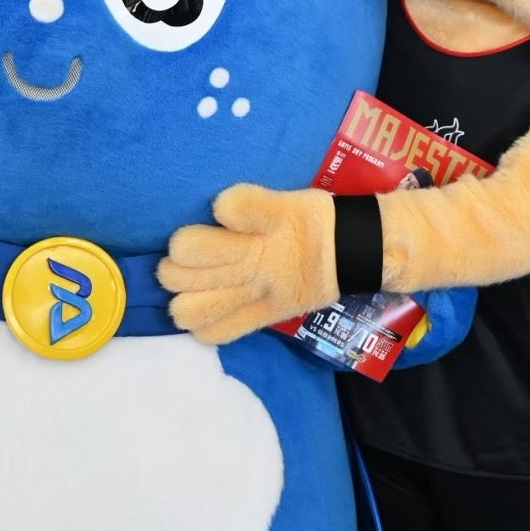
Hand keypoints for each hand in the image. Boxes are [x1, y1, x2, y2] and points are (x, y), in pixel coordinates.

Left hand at [159, 185, 337, 344]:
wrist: (352, 254)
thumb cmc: (311, 221)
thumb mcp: (288, 199)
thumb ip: (250, 202)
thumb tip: (218, 208)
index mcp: (266, 222)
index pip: (228, 207)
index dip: (219, 207)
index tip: (222, 213)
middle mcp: (256, 259)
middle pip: (187, 252)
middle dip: (177, 253)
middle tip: (185, 256)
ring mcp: (257, 294)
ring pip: (192, 304)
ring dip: (180, 294)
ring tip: (188, 286)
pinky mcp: (264, 317)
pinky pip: (218, 332)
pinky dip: (203, 324)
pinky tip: (206, 309)